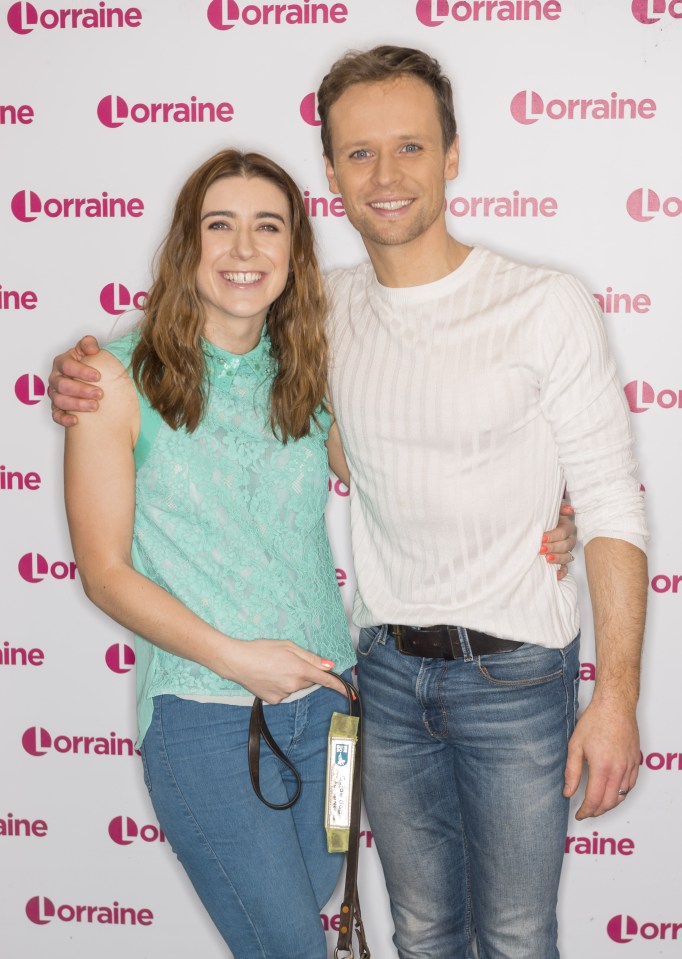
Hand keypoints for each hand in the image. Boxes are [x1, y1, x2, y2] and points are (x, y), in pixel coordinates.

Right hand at [48, 335, 102, 426]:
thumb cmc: (88, 363)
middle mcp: (56, 378)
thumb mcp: (88, 350)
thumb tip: (92, 349)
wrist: (89, 378)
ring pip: (59, 401)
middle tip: (99, 393)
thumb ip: (89, 344)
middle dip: (81, 390)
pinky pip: (56, 415)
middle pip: (62, 385)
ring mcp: (55, 394)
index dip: (81, 371)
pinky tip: (76, 421)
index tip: (98, 376)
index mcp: (61, 362)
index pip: (67, 366)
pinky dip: (64, 419)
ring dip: (77, 404)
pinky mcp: (57, 408)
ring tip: (95, 406)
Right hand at [224, 639, 348, 703]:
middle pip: (308, 681)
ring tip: (273, 668)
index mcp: (300, 669)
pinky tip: (267, 677)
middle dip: (304, 673)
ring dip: (290, 679)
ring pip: (295, 687)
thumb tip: (328, 666)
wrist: (237, 661)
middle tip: (286, 662)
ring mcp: (284, 694)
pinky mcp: (274, 700)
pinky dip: (280, 686)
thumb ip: (310, 657)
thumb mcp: (288, 646)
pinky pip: (284, 693)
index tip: (349, 693)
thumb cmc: (261, 649)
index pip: (325, 680)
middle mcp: (294, 684)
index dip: (339, 686)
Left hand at [541, 503, 576, 580]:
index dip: (554, 535)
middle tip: (541, 549)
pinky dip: (562, 572)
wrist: (537, 528)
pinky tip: (555, 575)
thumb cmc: (544, 519)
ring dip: (558, 558)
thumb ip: (559, 508)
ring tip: (547, 559)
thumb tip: (570, 510)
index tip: (542, 538)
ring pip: (567, 557)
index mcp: (566, 527)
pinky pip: (565, 568)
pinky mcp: (562, 562)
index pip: (564, 532)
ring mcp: (566, 551)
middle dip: (554, 547)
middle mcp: (568, 540)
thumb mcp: (550, 511)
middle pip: (566, 545)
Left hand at [563, 699, 639, 818]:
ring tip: (597, 805)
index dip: (585, 811)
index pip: (594, 800)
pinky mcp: (635, 761)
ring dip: (609, 805)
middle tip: (586, 812)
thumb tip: (568, 792)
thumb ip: (571, 771)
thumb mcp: (575, 745)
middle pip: (609, 802)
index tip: (579, 814)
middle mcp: (618, 770)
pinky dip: (621, 794)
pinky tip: (613, 792)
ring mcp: (629, 766)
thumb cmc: (595, 721)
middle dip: (597, 812)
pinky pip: (630, 785)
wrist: (615, 706)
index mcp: (602, 767)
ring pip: (621, 796)